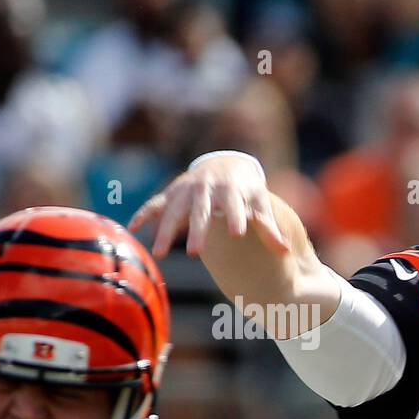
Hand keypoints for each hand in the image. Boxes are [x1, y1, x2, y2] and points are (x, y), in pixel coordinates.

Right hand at [129, 153, 289, 257]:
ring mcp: (186, 190)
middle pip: (201, 210)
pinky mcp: (172, 193)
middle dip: (198, 230)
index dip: (236, 216)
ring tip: (159, 254)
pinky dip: (144, 214)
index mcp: (231, 188)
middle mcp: (207, 187)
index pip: (235, 203)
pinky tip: (133, 228)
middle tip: (195, 253)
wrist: (226, 164)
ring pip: (173, 210)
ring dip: (164, 230)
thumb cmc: (246, 191)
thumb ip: (269, 228)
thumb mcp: (259, 203)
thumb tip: (285, 251)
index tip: (238, 233)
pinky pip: (155, 204)